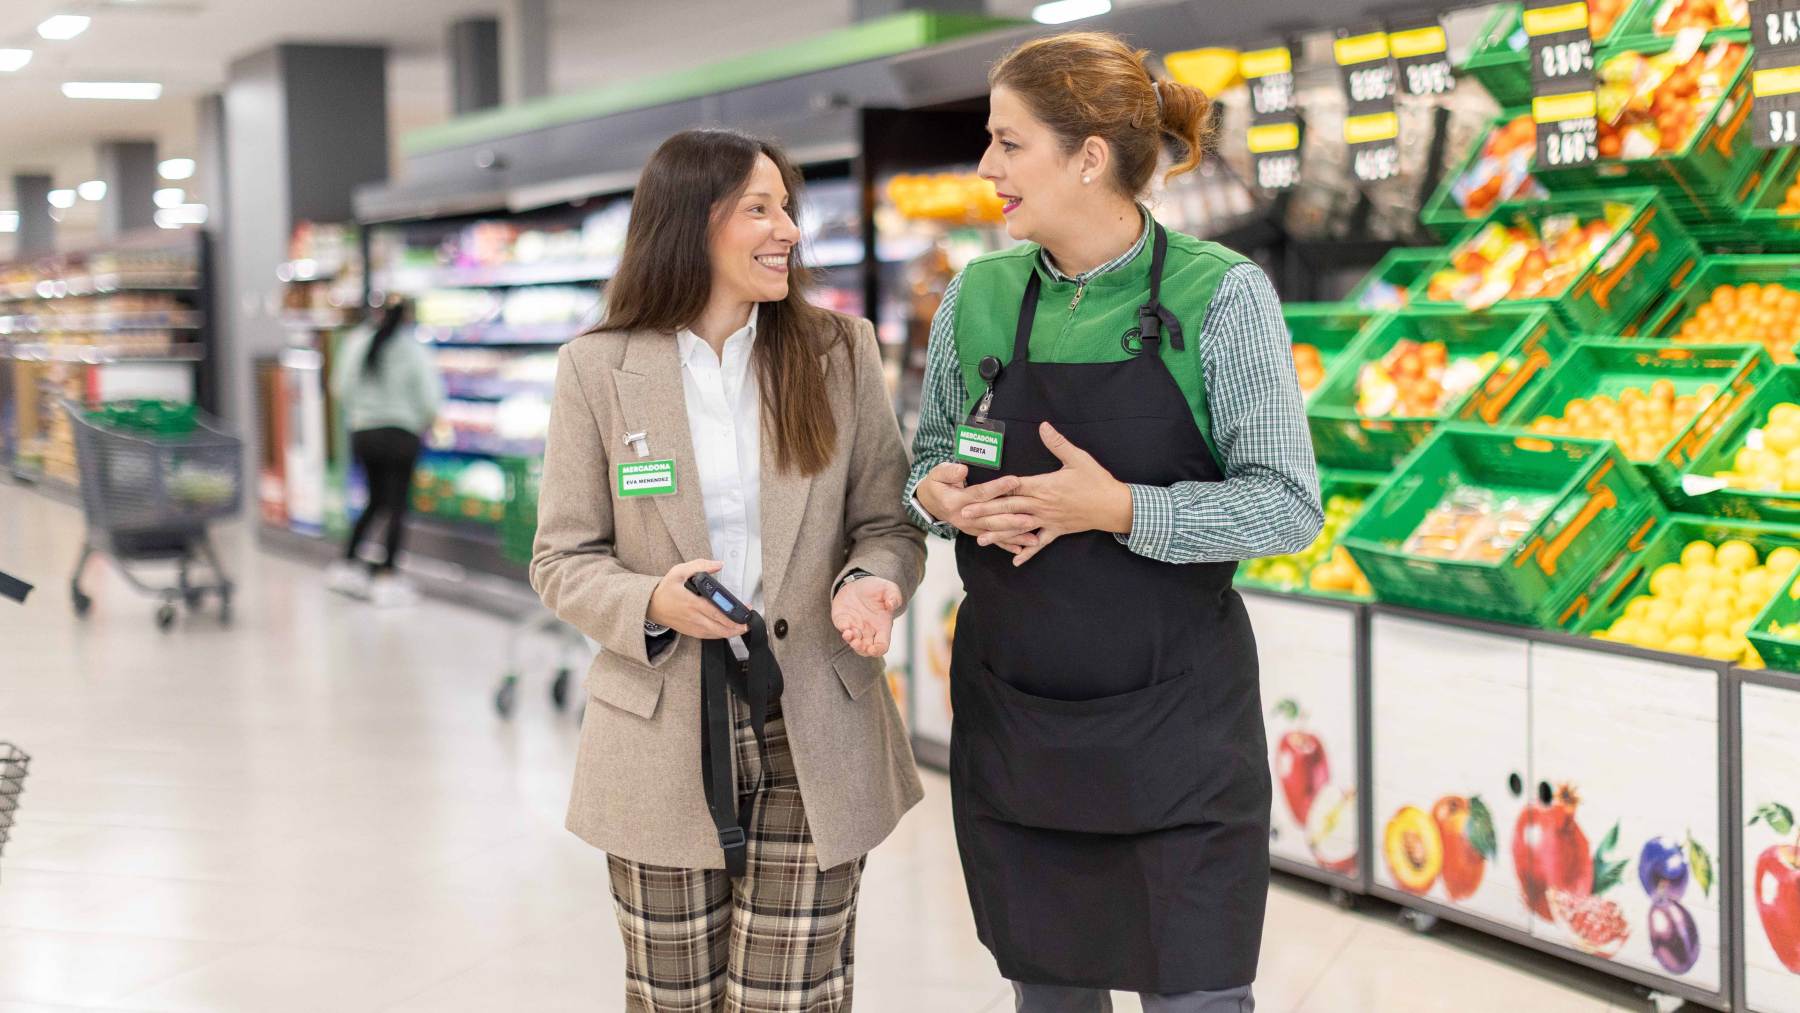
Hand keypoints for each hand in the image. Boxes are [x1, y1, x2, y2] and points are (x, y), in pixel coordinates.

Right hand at [646, 560, 749, 640]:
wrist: (651, 607)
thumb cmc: (665, 590)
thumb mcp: (678, 572)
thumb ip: (699, 566)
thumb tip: (718, 564)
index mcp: (692, 603)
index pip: (716, 612)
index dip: (733, 613)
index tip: (746, 609)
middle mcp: (694, 617)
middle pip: (720, 627)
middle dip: (737, 627)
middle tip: (748, 623)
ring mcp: (693, 627)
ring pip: (716, 634)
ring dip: (731, 632)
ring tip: (743, 627)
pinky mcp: (692, 632)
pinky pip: (710, 636)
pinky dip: (721, 634)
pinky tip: (729, 630)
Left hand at [832, 576, 902, 656]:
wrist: (859, 582)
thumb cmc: (877, 589)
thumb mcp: (889, 589)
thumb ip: (894, 596)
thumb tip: (891, 605)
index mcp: (882, 626)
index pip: (882, 646)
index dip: (878, 650)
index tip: (873, 648)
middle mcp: (868, 630)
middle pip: (866, 649)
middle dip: (862, 649)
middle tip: (858, 643)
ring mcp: (855, 627)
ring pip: (854, 643)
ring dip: (852, 642)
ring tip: (849, 634)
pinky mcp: (842, 620)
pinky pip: (842, 629)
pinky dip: (843, 630)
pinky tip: (845, 626)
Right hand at [916, 461, 1036, 551]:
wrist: (929, 503)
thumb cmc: (937, 484)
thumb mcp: (937, 473)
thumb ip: (949, 472)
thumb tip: (963, 470)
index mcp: (956, 501)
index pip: (980, 494)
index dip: (998, 488)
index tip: (1016, 481)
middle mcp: (964, 517)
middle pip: (991, 519)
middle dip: (1012, 519)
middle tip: (1031, 518)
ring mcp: (970, 527)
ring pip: (994, 532)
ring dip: (1014, 536)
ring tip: (1033, 539)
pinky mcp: (975, 532)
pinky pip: (992, 540)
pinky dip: (1006, 545)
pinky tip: (1021, 550)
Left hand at [959, 422, 1132, 566]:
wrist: (1113, 506)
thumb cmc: (1096, 480)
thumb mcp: (1078, 458)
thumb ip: (1057, 443)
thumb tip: (1043, 425)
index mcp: (1043, 486)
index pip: (1012, 487)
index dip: (992, 489)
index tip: (973, 491)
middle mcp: (1041, 505)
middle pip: (1008, 508)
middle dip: (984, 512)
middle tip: (963, 515)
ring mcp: (1048, 520)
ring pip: (1018, 528)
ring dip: (998, 534)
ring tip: (979, 540)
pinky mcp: (1056, 531)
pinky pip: (1040, 543)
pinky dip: (1028, 552)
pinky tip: (1015, 561)